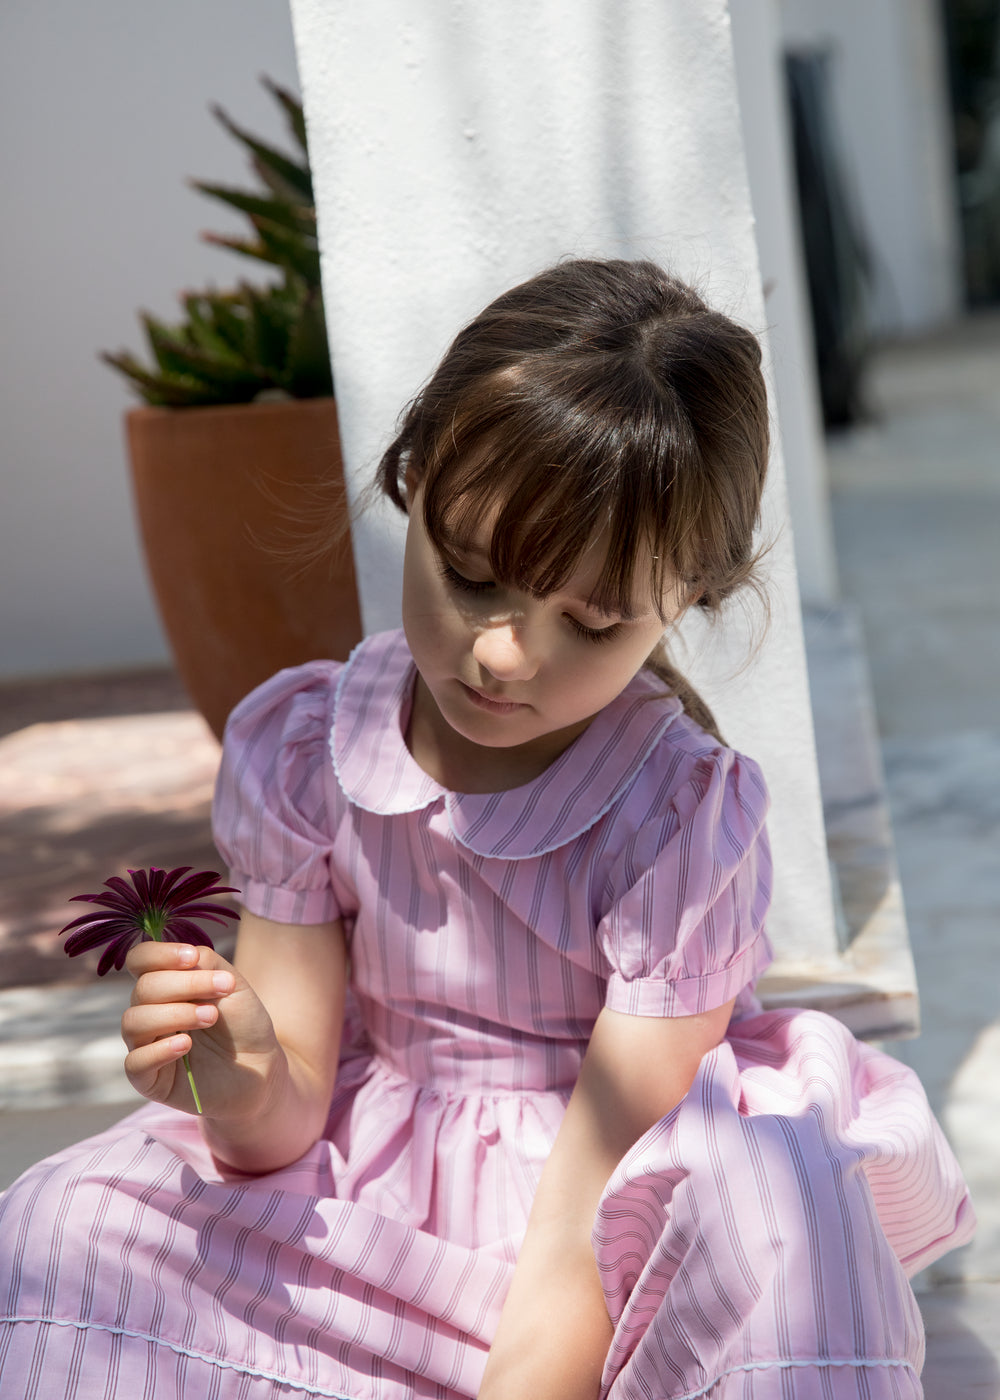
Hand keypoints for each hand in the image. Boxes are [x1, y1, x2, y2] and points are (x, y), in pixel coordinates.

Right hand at [122, 939, 283, 1120]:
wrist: (260, 1067)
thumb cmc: (243, 1023)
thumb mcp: (231, 984)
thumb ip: (205, 963)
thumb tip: (185, 954)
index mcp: (164, 985)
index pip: (140, 960)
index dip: (158, 954)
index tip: (191, 957)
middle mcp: (149, 1012)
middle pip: (143, 989)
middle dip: (184, 985)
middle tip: (221, 990)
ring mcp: (145, 1046)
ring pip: (134, 1022)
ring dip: (175, 1014)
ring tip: (211, 1017)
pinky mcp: (149, 1079)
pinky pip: (135, 1063)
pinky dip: (159, 1050)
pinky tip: (186, 1045)